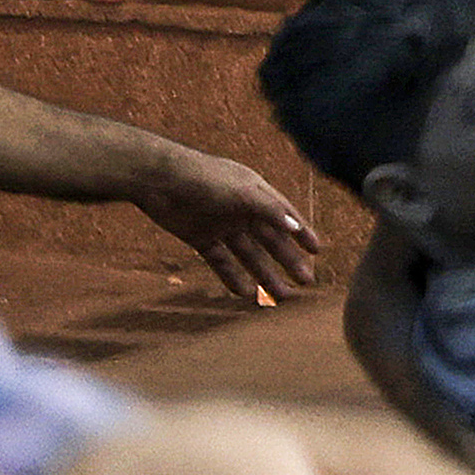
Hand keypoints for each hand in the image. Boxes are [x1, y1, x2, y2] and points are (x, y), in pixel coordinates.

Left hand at [137, 154, 322, 303]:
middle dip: (287, 260)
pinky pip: (221, 261)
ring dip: (264, 274)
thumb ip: (270, 210)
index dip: (301, 232)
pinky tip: (246, 294)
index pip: (284, 215)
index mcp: (254, 192)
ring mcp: (221, 224)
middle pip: (269, 240)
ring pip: (248, 254)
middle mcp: (240, 209)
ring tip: (280, 296)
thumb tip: (295, 228)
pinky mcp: (200, 237)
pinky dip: (233, 277)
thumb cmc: (203, 178)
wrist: (157, 179)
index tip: (317, 251)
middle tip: (305, 283)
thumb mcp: (242, 193)